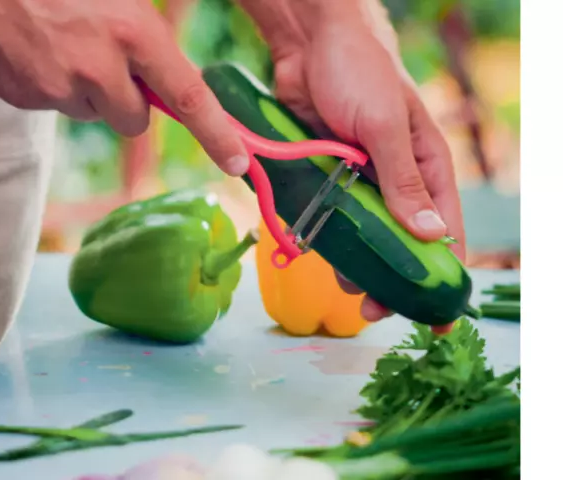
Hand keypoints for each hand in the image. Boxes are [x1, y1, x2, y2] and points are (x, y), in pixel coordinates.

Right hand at [0, 0, 248, 175]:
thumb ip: (148, 38)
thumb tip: (171, 81)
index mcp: (134, 32)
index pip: (190, 98)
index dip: (218, 136)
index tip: (239, 163)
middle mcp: (100, 65)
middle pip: (135, 121)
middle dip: (127, 101)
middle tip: (105, 62)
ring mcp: (59, 85)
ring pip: (94, 114)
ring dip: (89, 92)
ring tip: (65, 46)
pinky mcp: (26, 96)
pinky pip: (57, 108)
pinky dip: (55, 88)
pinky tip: (39, 52)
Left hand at [238, 0, 464, 333]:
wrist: (308, 46)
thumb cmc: (359, 71)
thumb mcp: (387, 125)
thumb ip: (404, 181)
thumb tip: (430, 236)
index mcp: (425, 167)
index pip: (445, 231)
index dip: (442, 274)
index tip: (437, 315)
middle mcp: (395, 180)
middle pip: (401, 243)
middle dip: (392, 277)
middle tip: (372, 308)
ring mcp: (360, 181)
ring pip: (364, 236)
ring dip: (358, 264)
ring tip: (347, 287)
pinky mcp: (327, 177)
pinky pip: (331, 218)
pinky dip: (329, 238)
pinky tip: (323, 255)